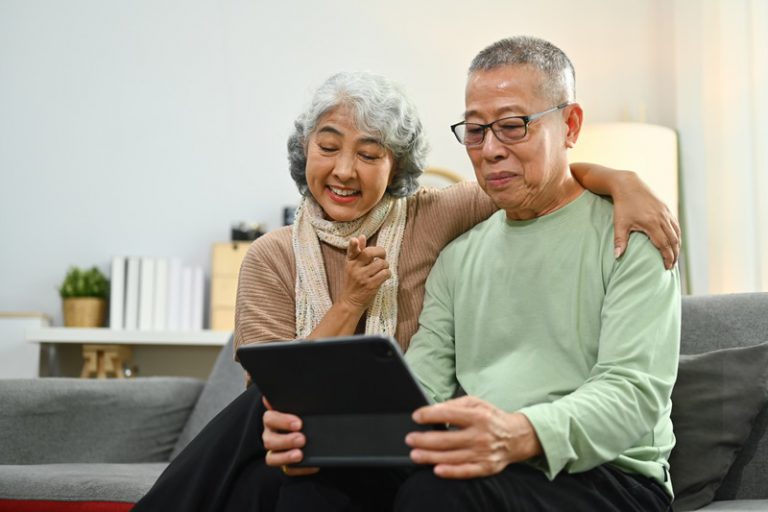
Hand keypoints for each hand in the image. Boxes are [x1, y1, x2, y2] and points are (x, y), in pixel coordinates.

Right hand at [262, 396, 318, 475]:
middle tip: (302, 438)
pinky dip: (300, 469)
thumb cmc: (304, 415)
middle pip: (269, 440)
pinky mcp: (284, 464)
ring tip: (300, 454)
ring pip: (272, 458)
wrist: (314, 429)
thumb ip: (294, 402)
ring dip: (286, 456)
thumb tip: (279, 398)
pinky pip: (288, 470)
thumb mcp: (301, 408)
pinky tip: (312, 465)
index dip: (282, 421)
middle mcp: (271, 435)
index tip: (298, 423)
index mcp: (273, 419)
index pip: (270, 418)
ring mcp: (276, 451)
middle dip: (286, 440)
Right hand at [340, 235, 391, 310]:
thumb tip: (361, 236)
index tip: (355, 240)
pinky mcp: (371, 285)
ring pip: (381, 263)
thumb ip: (357, 252)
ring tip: (382, 269)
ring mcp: (362, 277)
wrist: (350, 302)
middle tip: (382, 256)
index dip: (353, 245)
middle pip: (370, 253)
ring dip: (385, 265)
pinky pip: (385, 274)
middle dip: (381, 252)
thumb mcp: (352, 266)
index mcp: (350, 262)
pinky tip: (384, 276)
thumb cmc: (353, 282)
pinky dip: (387, 274)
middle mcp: (355, 268)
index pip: (351, 251)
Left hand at [406, 396, 541, 478]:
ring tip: (415, 454)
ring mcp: (483, 453)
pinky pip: (465, 471)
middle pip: (447, 439)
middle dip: (425, 439)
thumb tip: (434, 408)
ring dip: (431, 457)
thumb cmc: (492, 418)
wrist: (517, 436)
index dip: (430, 415)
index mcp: (478, 416)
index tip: (416, 416)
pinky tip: (436, 470)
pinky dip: (451, 472)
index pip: (449, 415)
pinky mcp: (486, 467)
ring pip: (452, 457)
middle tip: (410, 439)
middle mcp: (480, 435)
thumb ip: (455, 405)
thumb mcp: (476, 403)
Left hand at [612, 171, 680, 269]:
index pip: (664, 245)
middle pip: (673, 241)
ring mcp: (665, 213)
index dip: (667, 257)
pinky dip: (677, 235)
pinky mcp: (666, 208)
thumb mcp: (619, 224)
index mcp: (651, 223)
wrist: (628, 185)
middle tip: (672, 266)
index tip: (666, 268)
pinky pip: (675, 224)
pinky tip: (675, 241)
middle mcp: (661, 218)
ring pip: (676, 233)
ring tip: (675, 256)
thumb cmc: (622, 206)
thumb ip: (619, 241)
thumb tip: (617, 257)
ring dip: (677, 246)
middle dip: (674, 255)